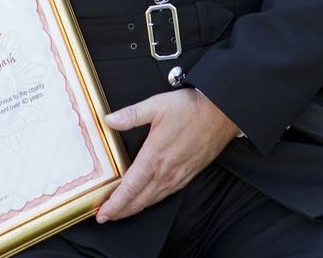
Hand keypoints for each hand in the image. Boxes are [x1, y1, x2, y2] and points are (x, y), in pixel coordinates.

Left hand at [96, 88, 239, 221]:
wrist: (220, 113)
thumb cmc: (190, 109)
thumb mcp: (156, 105)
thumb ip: (131, 114)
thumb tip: (109, 119)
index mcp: (154, 156)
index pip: (130, 188)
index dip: (115, 204)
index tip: (102, 213)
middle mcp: (166, 171)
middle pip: (139, 200)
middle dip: (120, 212)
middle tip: (104, 216)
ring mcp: (178, 176)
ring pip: (152, 200)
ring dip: (135, 208)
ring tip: (121, 211)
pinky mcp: (188, 175)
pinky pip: (166, 195)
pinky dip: (151, 201)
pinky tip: (146, 199)